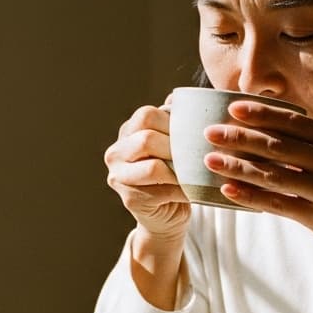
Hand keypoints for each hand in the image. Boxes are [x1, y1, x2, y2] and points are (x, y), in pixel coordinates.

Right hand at [104, 95, 189, 239]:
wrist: (167, 214)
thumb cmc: (174, 174)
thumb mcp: (173, 144)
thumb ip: (174, 121)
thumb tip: (178, 97)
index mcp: (127, 132)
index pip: (146, 115)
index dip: (173, 122)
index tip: (192, 134)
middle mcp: (116, 152)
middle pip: (147, 139)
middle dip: (176, 148)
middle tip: (197, 156)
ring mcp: (118, 177)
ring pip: (154, 167)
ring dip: (181, 171)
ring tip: (196, 173)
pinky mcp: (129, 199)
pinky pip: (163, 191)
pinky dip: (183, 190)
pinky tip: (194, 191)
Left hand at [204, 101, 312, 299]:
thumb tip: (274, 122)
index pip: (295, 123)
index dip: (262, 114)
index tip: (234, 108)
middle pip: (278, 147)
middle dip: (240, 138)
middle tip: (211, 132)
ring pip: (273, 175)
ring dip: (238, 167)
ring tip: (211, 159)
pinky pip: (278, 205)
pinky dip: (251, 197)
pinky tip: (228, 190)